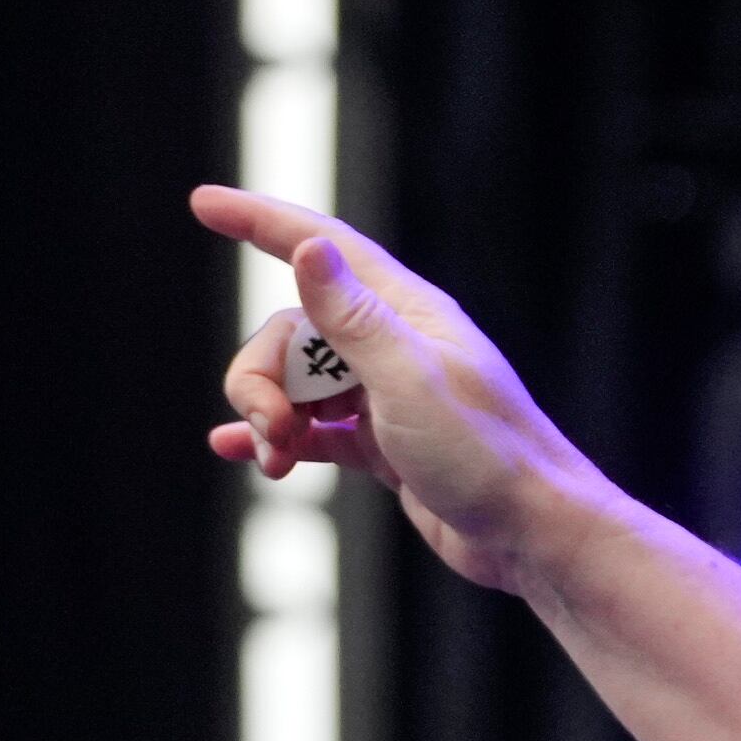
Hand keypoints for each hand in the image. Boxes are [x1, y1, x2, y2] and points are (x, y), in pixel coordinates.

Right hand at [195, 186, 740, 740]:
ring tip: (275, 459)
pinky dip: (281, 440)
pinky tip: (249, 457)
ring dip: (269, 416)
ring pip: (298, 384)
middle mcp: (398, 347)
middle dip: (261, 374)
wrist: (536, 540)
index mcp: (409, 316)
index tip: (204, 201)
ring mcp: (390, 397)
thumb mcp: (410, 381)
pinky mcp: (387, 445)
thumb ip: (354, 319)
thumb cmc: (488, 458)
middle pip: (292, 332)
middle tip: (271, 425)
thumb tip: (309, 247)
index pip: (324, 247)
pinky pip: (315, 429)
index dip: (262, 221)